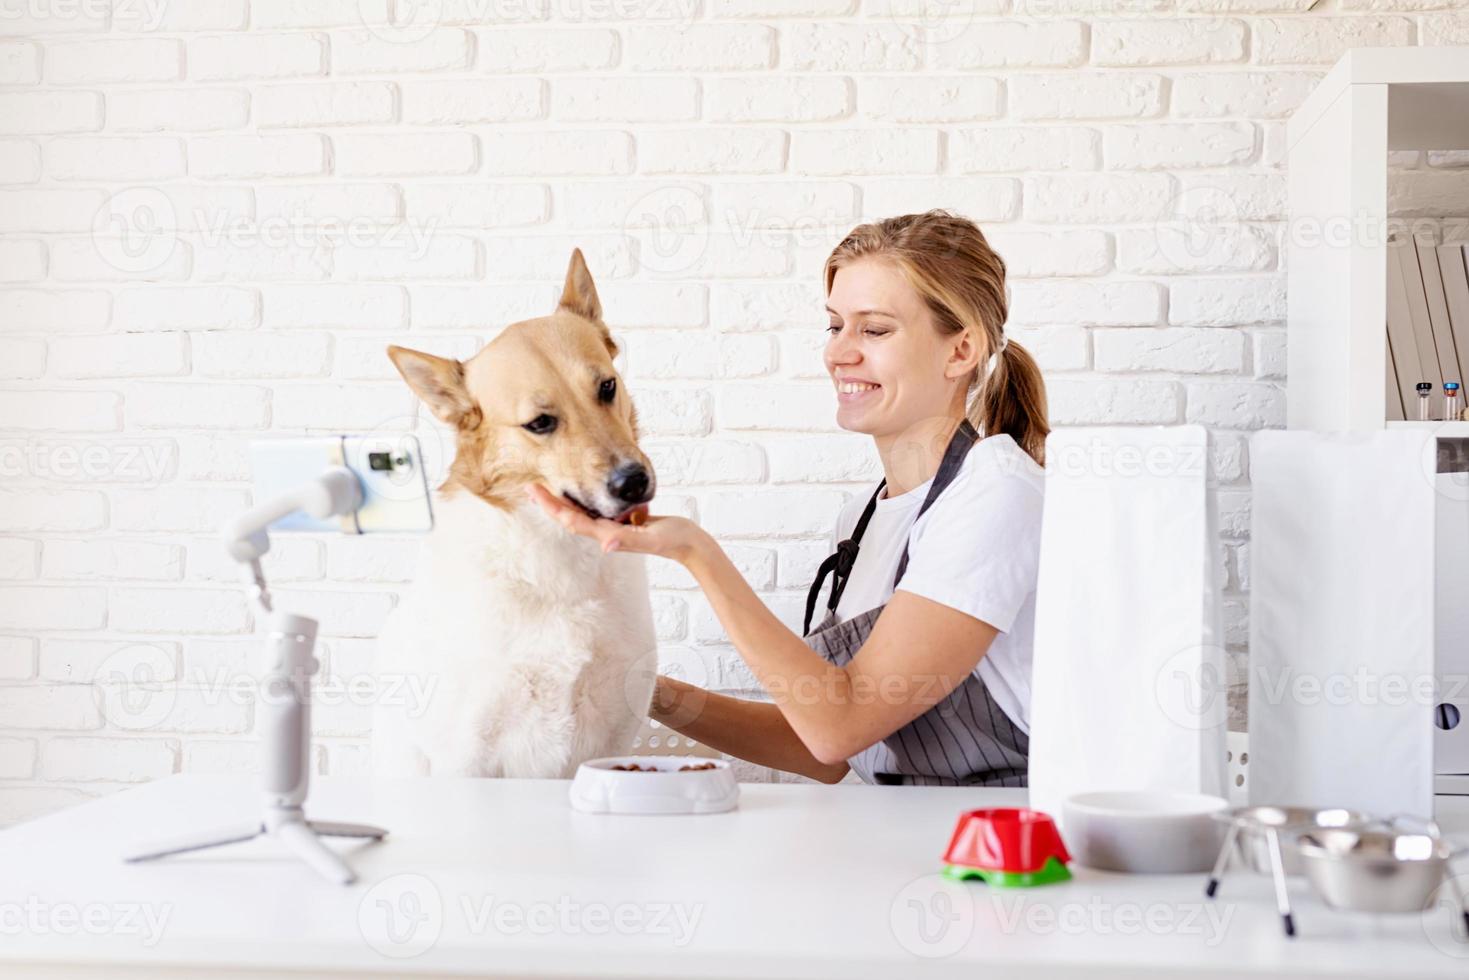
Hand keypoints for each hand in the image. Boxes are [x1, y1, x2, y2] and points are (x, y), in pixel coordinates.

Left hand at [525, 484, 707, 566]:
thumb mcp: (652, 538)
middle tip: (531, 486)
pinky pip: (600, 511)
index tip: (534, 491)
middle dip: (550, 502)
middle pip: (571, 517)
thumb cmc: (673, 540)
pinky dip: (587, 501)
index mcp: (608, 535)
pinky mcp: (624, 522)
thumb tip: (605, 544)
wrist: (690, 545)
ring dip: (565, 502)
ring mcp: (615, 528)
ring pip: (583, 514)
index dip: (551, 506)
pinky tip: (585, 492)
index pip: (572, 520)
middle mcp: (607, 532)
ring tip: (550, 487)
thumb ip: (628, 540)